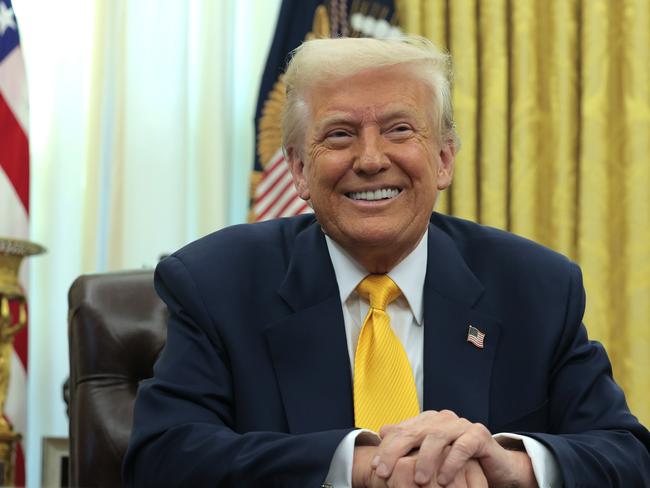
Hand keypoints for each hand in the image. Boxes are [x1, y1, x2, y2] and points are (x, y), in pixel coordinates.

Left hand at [373, 410, 536, 486]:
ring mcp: (461, 425)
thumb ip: (408, 443)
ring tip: (417, 480)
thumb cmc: (457, 463)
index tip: (375, 467)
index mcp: (428, 421)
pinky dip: (451, 463)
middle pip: (414, 432)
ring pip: (437, 438)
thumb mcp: (429, 456)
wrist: (494, 467)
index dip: (386, 448)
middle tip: (384, 472)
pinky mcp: (479, 435)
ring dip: (425, 460)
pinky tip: (442, 480)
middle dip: (396, 452)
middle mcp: (443, 419)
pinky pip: (463, 447)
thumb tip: (382, 430)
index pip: (401, 431)